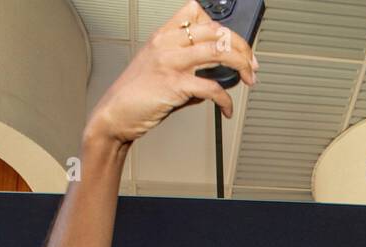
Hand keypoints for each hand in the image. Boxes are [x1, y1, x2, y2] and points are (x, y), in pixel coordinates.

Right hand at [84, 0, 257, 144]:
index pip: (196, 12)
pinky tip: (226, 109)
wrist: (114, 115)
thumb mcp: (159, 69)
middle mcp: (167, 43)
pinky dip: (225, 100)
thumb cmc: (135, 95)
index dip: (219, 26)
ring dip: (241, 65)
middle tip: (251, 63)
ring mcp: (171, 62)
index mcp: (163, 35)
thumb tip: (215, 80)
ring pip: (219, 50)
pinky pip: (212, 87)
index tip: (232, 43)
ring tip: (248, 79)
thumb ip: (187, 68)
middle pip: (215, 30)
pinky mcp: (174, 85)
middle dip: (241, 46)